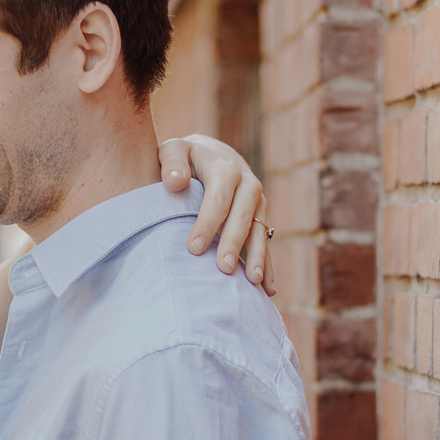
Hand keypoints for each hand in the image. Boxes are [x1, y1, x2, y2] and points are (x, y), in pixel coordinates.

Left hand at [158, 135, 274, 293]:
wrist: (211, 153)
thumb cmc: (186, 156)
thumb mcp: (174, 150)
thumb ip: (172, 162)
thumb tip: (175, 182)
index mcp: (225, 168)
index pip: (218, 197)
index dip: (208, 223)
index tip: (194, 248)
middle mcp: (248, 184)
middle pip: (242, 216)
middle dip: (233, 243)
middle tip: (223, 269)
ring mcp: (257, 203)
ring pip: (259, 231)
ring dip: (257, 257)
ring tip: (252, 283)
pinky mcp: (259, 218)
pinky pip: (265, 242)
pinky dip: (267, 265)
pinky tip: (267, 289)